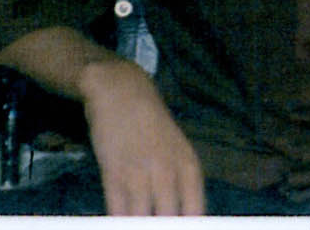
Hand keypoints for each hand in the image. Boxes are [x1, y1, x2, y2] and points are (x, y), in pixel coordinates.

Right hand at [78, 57, 205, 215]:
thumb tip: (183, 214)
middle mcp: (169, 172)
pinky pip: (116, 210)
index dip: (189, 227)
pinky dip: (118, 221)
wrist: (123, 93)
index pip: (196, 211)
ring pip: (142, 219)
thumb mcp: (176, 149)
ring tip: (138, 227)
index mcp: (189, 166)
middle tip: (153, 228)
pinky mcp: (113, 173)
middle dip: (162, 227)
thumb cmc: (152, 124)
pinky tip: (118, 224)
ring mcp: (140, 173)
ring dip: (138, 225)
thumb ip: (180, 181)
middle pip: (169, 220)